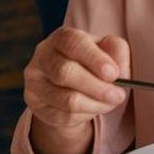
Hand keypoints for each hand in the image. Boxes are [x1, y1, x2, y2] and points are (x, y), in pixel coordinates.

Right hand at [24, 27, 130, 153]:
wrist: (77, 84)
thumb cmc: (96, 62)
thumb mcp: (111, 50)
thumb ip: (117, 53)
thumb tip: (116, 71)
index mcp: (63, 37)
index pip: (73, 43)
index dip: (94, 58)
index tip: (113, 74)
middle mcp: (43, 56)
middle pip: (65, 73)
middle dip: (97, 87)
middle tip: (118, 95)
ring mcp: (35, 81)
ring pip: (65, 99)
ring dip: (94, 104)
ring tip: (110, 102)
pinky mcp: (35, 104)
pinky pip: (62, 116)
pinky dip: (85, 115)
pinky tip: (94, 108)